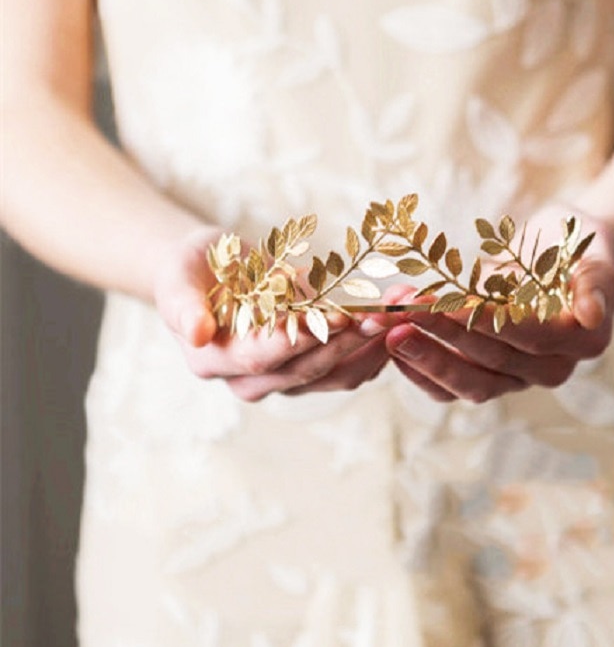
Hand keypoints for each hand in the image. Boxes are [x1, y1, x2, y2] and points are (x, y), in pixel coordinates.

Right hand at [153, 227, 390, 400]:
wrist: (210, 271)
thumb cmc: (190, 268)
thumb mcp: (177, 275)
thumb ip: (182, 304)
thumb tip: (196, 333)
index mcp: (214, 361)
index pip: (259, 359)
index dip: (296, 341)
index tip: (332, 321)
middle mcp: (251, 379)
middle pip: (306, 369)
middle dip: (347, 342)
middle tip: (382, 316)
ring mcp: (285, 376)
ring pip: (336, 374)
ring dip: (371, 346)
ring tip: (401, 313)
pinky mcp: (312, 364)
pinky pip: (350, 365)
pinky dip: (376, 344)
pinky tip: (400, 316)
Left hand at [384, 208, 613, 402]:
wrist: (561, 251)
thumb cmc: (578, 241)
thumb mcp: (593, 247)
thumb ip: (595, 281)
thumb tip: (592, 314)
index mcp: (582, 340)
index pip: (527, 336)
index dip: (482, 321)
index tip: (442, 303)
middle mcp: (551, 368)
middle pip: (490, 361)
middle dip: (440, 335)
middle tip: (398, 312)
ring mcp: (517, 378)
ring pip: (466, 383)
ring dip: (422, 356)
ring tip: (385, 327)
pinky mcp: (488, 377)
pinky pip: (450, 387)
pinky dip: (419, 369)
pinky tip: (389, 344)